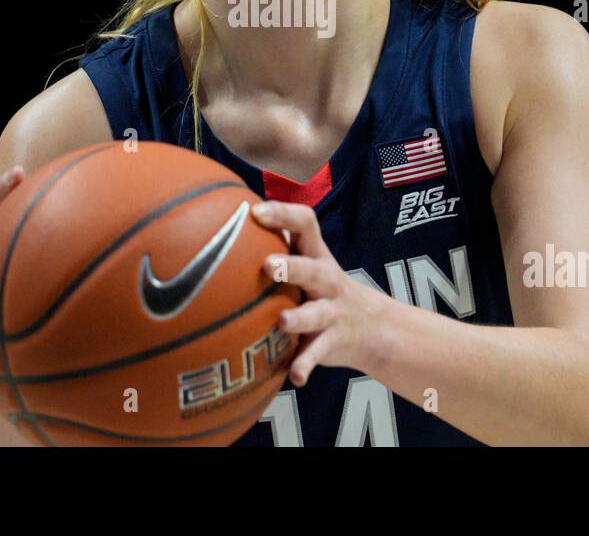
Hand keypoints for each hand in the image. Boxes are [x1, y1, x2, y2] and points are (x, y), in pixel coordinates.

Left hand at [252, 200, 391, 386]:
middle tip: (267, 264)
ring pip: (317, 312)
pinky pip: (318, 353)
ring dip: (300, 317)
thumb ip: (274, 246)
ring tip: (282, 321)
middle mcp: (325, 279)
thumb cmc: (320, 289)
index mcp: (315, 254)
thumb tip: (217, 226)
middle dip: (291, 266)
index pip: (305, 224)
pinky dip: (306, 364)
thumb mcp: (306, 263)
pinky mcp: (332, 340)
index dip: (283, 215)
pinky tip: (295, 377)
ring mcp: (331, 310)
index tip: (255, 212)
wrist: (371, 327)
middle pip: (311, 268)